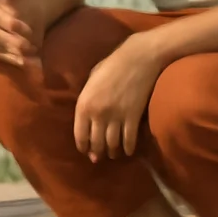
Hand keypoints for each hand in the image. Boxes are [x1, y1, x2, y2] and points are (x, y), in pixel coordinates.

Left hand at [73, 32, 164, 161]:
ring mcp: (117, 117)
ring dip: (112, 152)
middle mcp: (98, 114)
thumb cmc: (111, 65)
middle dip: (97, 153)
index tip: (85, 151)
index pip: (80, 134)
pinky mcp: (134, 118)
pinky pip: (129, 140)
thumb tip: (87, 115)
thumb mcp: (90, 81)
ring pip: (112, 144)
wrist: (137, 59)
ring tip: (112, 155)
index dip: (83, 146)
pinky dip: (128, 148)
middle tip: (98, 157)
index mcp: (84, 104)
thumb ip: (87, 99)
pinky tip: (127, 151)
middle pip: (96, 143)